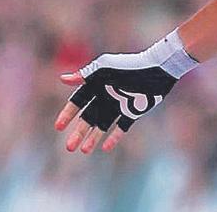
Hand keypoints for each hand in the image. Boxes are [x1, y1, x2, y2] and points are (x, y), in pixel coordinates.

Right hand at [54, 30, 196, 153]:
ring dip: (93, 138)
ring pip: (103, 125)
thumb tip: (62, 79)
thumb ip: (85, 74)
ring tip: (84, 150)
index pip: (78, 102)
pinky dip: (114, 137)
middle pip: (88, 117)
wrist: (158, 69)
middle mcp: (106, 96)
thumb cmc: (130, 65)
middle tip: (69, 148)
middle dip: (78, 132)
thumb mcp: (106, 68)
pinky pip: (122, 127)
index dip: (68, 114)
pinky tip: (105, 147)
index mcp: (97, 85)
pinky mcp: (134, 111)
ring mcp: (120, 104)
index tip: (59, 127)